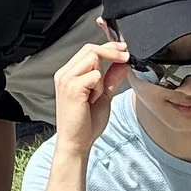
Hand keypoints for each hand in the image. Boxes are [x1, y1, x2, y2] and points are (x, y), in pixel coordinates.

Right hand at [53, 39, 130, 156]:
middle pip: (90, 49)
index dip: (108, 47)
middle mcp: (64, 74)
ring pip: (93, 59)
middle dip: (111, 52)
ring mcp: (66, 80)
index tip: (123, 49)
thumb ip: (111, 79)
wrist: (76, 144)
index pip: (88, 50)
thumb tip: (123, 64)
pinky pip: (95, 75)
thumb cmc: (86, 124)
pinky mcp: (72, 87)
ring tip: (97, 95)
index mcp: (69, 74)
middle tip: (125, 57)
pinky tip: (92, 100)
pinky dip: (99, 87)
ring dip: (102, 76)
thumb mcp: (103, 96)